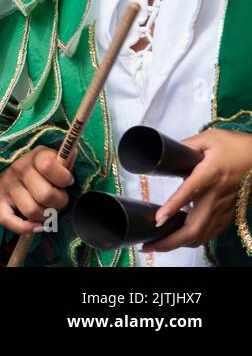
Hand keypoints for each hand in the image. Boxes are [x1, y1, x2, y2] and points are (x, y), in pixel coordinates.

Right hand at [0, 146, 72, 234]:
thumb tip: (72, 153)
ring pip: (31, 211)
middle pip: (45, 195)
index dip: (64, 178)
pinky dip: (25, 228)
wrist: (9, 168)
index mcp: (33, 157)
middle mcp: (17, 169)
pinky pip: (7, 221)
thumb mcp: (52, 159)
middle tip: (57, 200)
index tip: (66, 181)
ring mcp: (6, 186)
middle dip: (58, 202)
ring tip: (46, 210)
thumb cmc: (40, 169)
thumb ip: (64, 160)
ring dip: (44, 216)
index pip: (48, 166)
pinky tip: (35, 225)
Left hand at [143, 128, 251, 251]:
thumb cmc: (236, 145)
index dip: (173, 207)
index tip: (158, 220)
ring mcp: (224, 208)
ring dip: (179, 244)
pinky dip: (194, 239)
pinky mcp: (229, 213)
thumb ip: (186, 145)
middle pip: (195, 227)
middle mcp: (216, 196)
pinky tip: (180, 238)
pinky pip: (211, 232)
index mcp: (210, 175)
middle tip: (148, 246)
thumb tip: (166, 152)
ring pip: (202, 234)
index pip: (189, 193)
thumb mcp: (209, 138)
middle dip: (170, 241)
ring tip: (158, 245)